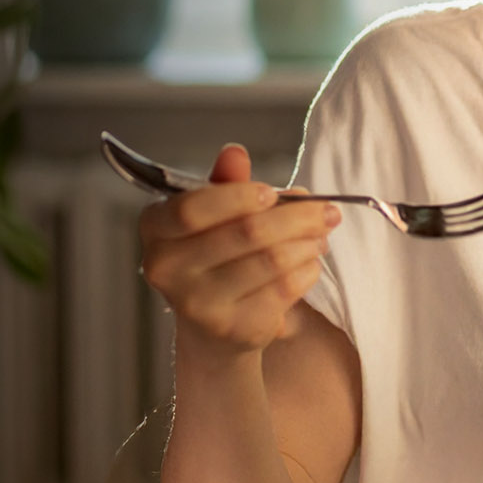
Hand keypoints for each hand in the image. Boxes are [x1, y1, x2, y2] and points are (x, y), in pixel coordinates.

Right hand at [138, 143, 340, 357]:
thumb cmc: (216, 258)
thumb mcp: (215, 215)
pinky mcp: (233, 328)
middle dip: (297, 217)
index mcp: (156, 229)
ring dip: (307, 243)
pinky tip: (310, 262)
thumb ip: (225, 183)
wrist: (215, 329)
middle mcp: (167, 269)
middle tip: (326, 211)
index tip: (272, 192)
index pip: (193, 208)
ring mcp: (198, 304)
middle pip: (245, 232)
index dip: (238, 197)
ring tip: (321, 235)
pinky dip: (307, 270)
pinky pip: (284, 289)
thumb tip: (234, 152)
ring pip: (271, 260)